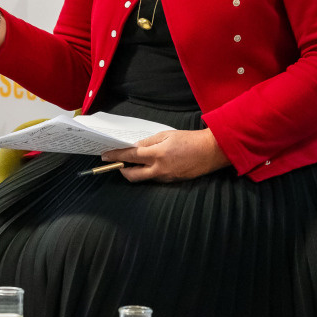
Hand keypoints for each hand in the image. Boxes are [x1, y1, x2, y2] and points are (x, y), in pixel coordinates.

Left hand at [100, 129, 229, 182]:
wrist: (211, 151)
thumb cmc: (190, 140)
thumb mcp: (167, 135)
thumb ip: (149, 142)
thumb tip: (135, 148)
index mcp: (157, 155)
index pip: (130, 157)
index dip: (116, 156)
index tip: (105, 155)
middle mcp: (159, 169)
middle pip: (132, 175)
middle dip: (122, 170)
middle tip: (118, 163)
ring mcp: (165, 178)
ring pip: (143, 178)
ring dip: (135, 171)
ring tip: (133, 162)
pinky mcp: (172, 181)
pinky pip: (154, 178)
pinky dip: (147, 172)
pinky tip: (149, 165)